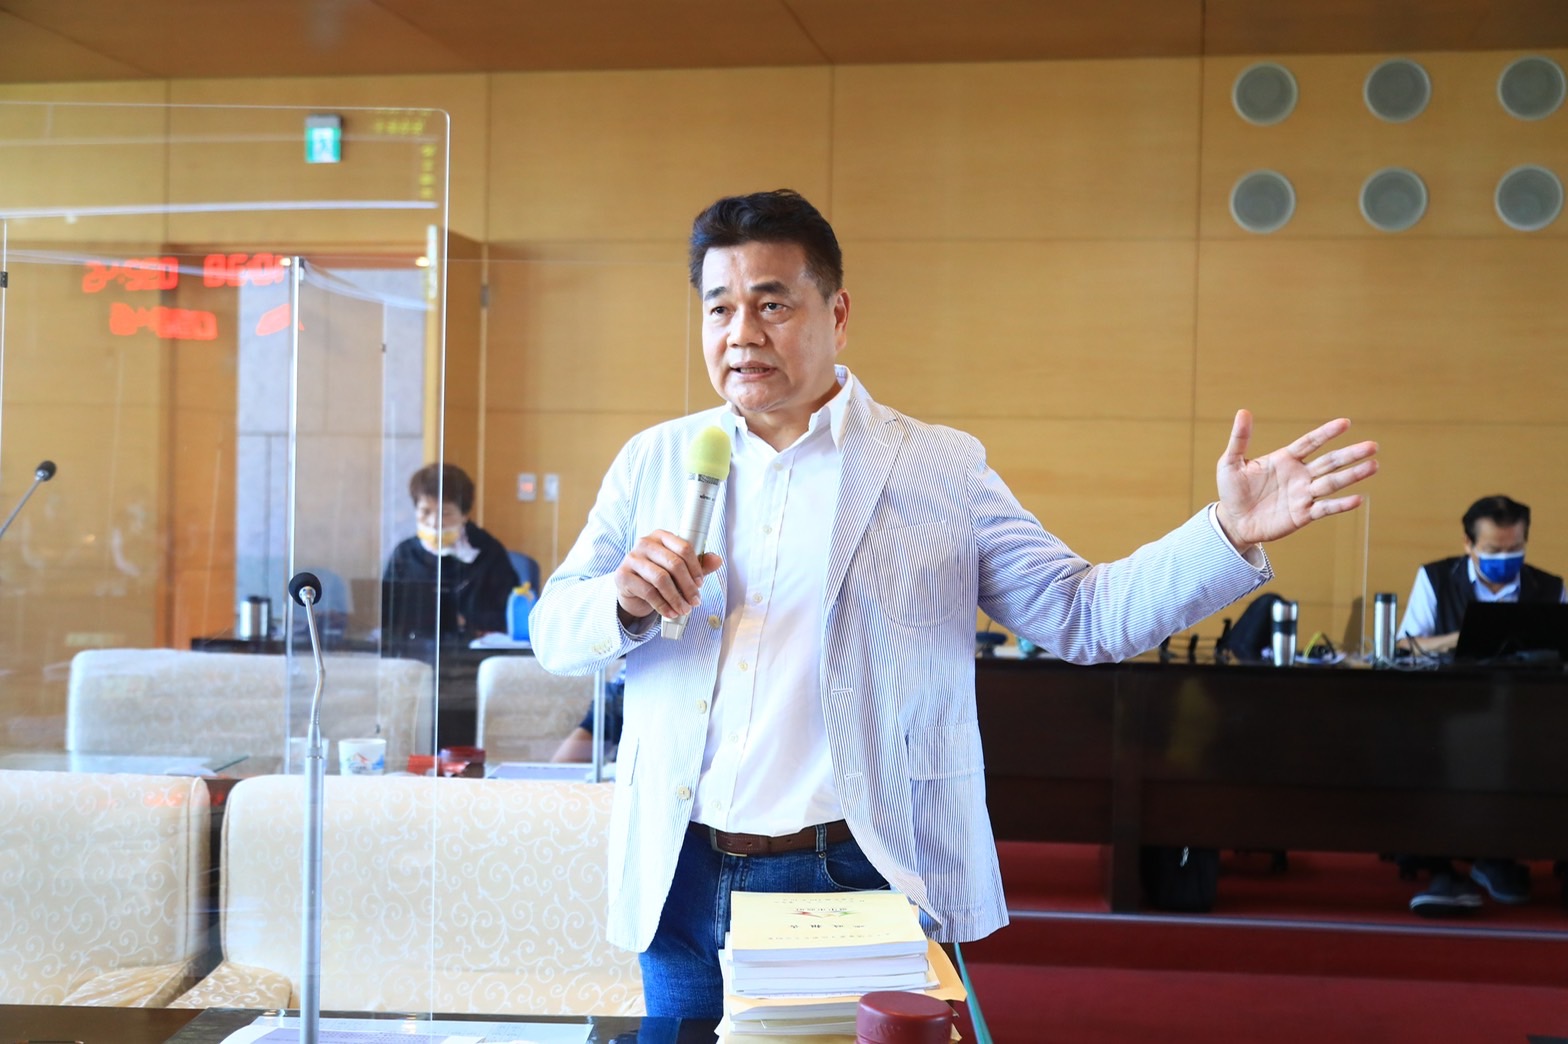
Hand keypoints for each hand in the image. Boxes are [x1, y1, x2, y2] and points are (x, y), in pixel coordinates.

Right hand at [613, 530, 722, 621]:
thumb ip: (699, 564)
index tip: (701, 584)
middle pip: (674, 564)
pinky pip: (648, 592)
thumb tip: (718, 560)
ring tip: (684, 610)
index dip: (696, 568)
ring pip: (661, 579)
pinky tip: (670, 612)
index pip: (684, 547)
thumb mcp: (679, 570)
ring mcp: (632, 558)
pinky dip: (662, 605)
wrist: (632, 590)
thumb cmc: (658, 575)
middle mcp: (645, 543)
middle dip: (688, 586)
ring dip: (676, 598)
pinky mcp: (623, 575)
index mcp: (661, 536)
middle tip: (695, 602)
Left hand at [1214, 410, 1378, 547]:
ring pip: (1332, 483)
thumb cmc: (1232, 491)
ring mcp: (1303, 495)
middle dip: (1350, 454)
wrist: (1232, 521)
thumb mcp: (1231, 462)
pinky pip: (1325, 509)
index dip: (1326, 433)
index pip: (1310, 442)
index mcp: (1285, 459)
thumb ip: (1240, 439)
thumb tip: (1243, 412)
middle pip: (1329, 462)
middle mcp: (1299, 475)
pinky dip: (1341, 505)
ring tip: (1374, 465)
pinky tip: (1358, 499)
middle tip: (1373, 446)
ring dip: (1353, 475)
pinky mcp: (1302, 515)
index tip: (1345, 423)